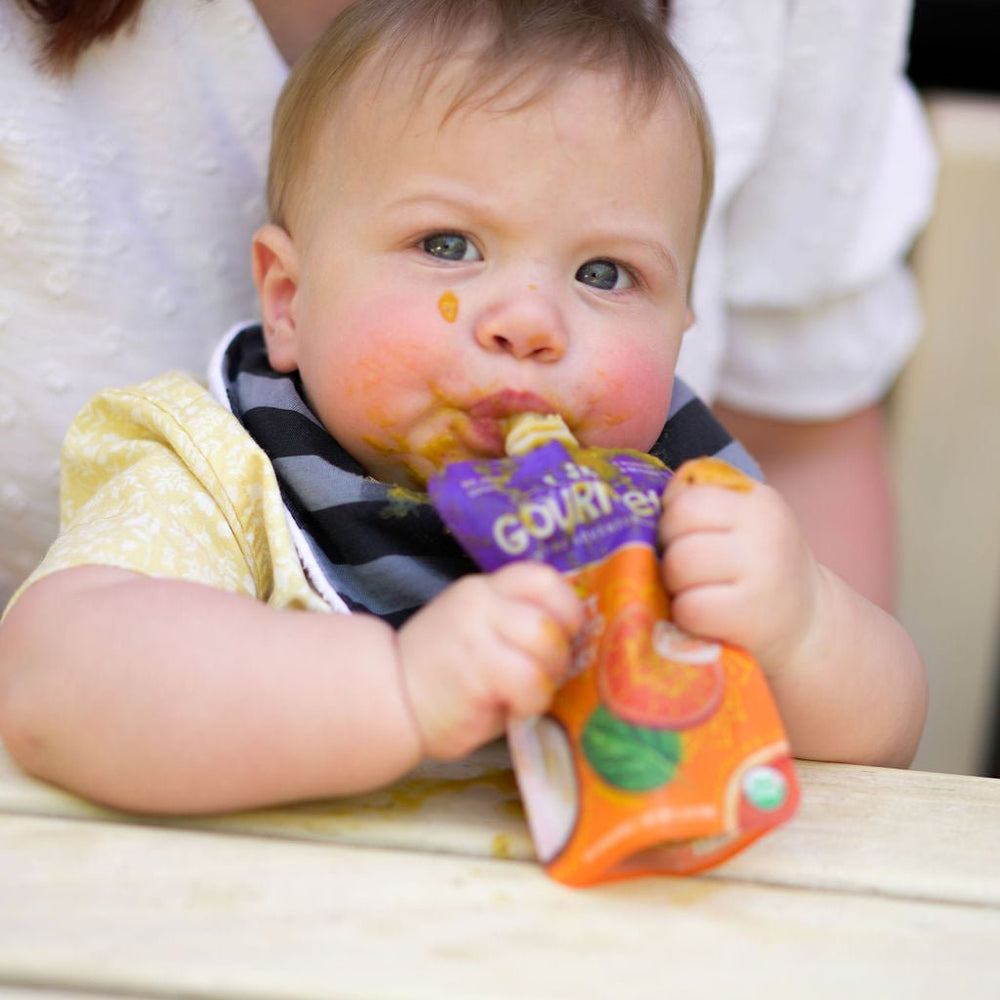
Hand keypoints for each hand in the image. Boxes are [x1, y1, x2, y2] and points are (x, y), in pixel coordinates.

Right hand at [396, 562, 582, 759]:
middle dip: (560, 653)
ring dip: (547, 678)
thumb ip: (513, 624)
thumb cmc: (440, 676)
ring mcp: (477, 632)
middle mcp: (480, 602)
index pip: (541, 577)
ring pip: (546, 644)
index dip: (566, 607)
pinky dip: (533, 702)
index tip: (564, 635)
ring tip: (526, 694)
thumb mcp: (475, 632)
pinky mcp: (478, 669)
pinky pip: (531, 681)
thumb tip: (570, 638)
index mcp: (483, 590)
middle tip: (543, 677)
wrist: (387, 700)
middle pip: (551, 616)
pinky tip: (514, 709)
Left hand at [658, 466, 822, 675]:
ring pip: (678, 565)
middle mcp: (763, 531)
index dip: (672, 519)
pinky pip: (689, 607)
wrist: (808, 625)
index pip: (688, 497)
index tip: (683, 538)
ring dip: (674, 583)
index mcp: (756, 501)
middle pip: (676, 527)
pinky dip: (685, 615)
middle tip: (683, 568)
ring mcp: (760, 573)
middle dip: (669, 549)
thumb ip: (701, 502)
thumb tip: (645, 501)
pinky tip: (703, 616)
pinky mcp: (750, 616)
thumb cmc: (758, 568)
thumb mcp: (743, 523)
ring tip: (693, 590)